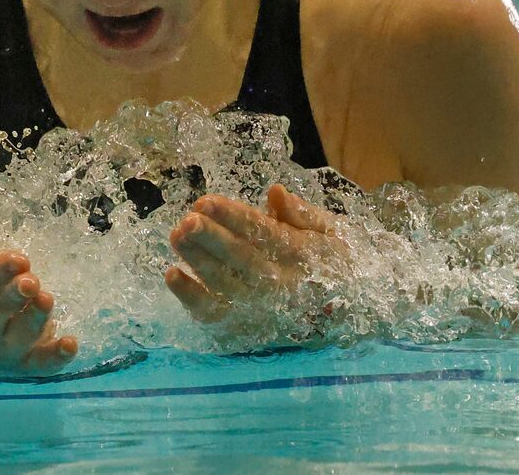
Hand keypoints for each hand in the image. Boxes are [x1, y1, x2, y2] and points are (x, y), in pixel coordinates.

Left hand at [165, 184, 347, 323]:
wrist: (347, 317)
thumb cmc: (334, 265)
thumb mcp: (332, 233)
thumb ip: (304, 213)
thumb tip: (276, 192)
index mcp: (299, 254)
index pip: (260, 232)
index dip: (232, 217)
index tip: (205, 201)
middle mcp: (278, 282)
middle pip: (239, 258)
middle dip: (211, 238)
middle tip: (187, 219)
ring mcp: (258, 307)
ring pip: (223, 283)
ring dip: (197, 260)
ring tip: (176, 235)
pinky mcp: (242, 325)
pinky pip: (214, 313)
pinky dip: (191, 296)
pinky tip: (172, 274)